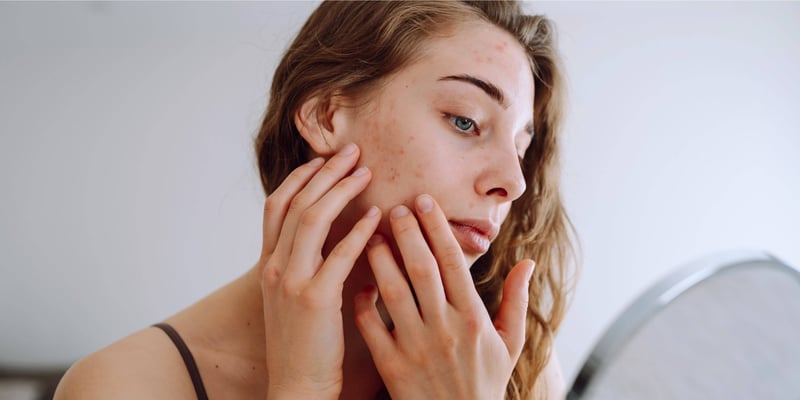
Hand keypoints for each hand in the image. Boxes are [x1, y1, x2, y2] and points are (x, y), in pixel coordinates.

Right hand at [258, 144, 380, 398]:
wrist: (296, 385)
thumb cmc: (302, 343)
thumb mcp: (291, 298)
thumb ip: (305, 266)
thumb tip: (331, 236)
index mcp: (268, 265)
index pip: (277, 206)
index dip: (299, 178)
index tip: (322, 158)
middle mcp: (274, 267)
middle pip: (296, 202)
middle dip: (324, 172)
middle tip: (352, 152)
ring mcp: (291, 281)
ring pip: (312, 219)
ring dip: (341, 190)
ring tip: (365, 173)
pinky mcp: (315, 299)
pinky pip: (338, 254)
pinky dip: (358, 231)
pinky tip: (376, 217)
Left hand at [354, 194, 534, 399]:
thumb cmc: (486, 382)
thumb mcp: (510, 343)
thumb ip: (517, 301)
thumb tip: (527, 261)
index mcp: (473, 317)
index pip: (453, 261)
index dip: (437, 227)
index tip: (424, 201)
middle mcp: (444, 328)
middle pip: (422, 268)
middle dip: (407, 233)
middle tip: (394, 208)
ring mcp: (416, 346)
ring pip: (393, 292)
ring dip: (380, 260)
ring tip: (371, 236)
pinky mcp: (392, 365)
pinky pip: (371, 327)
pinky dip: (363, 304)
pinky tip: (360, 286)